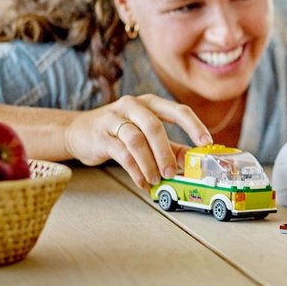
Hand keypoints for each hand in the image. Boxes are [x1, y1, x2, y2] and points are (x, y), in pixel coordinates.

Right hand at [65, 94, 212, 188]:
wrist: (79, 132)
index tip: (206, 143)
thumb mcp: (149, 135)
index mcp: (151, 103)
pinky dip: (135, 170)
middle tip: (173, 173)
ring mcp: (114, 118)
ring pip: (136, 140)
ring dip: (149, 163)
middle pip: (155, 126)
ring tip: (157, 180)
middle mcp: (133, 106)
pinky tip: (142, 182)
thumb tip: (195, 162)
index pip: (178, 110)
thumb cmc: (121, 133)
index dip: (194, 126)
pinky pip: (121, 153)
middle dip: (166, 153)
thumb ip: (173, 147)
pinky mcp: (100, 135)